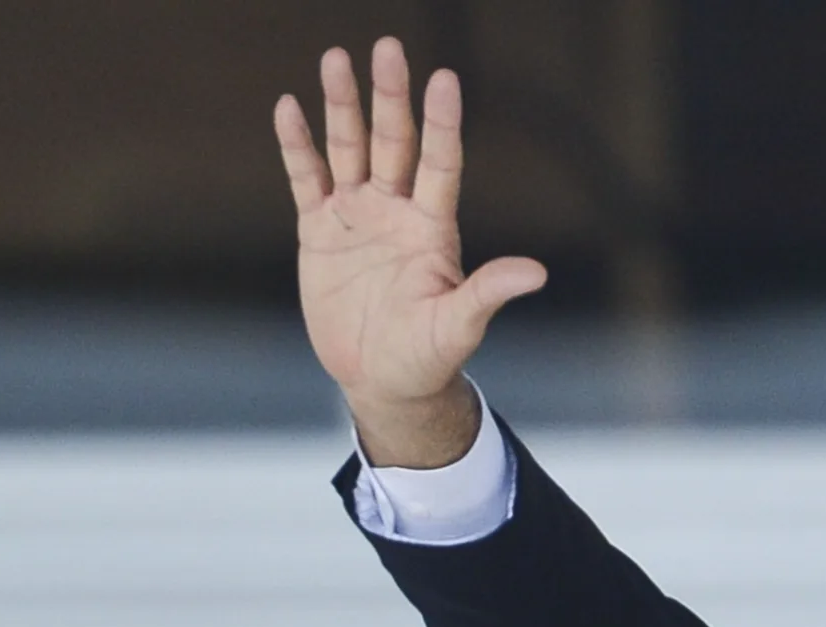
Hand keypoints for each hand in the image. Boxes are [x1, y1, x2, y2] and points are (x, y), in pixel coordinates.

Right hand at [274, 39, 546, 466]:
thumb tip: (536, 273)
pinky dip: (297, 146)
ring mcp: (357, 216)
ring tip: (336, 59)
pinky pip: (307, 179)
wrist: (382, 380)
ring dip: (342, 106)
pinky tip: (290, 107)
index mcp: (432, 228)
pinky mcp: (320, 231)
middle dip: (390, 96)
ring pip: (349, 149)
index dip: (441, 123)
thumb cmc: (427, 357)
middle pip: (394, 142)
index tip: (445, 79)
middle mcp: (397, 211)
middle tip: (387, 48)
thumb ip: (488, 293)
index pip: (439, 163)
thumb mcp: (459, 327)